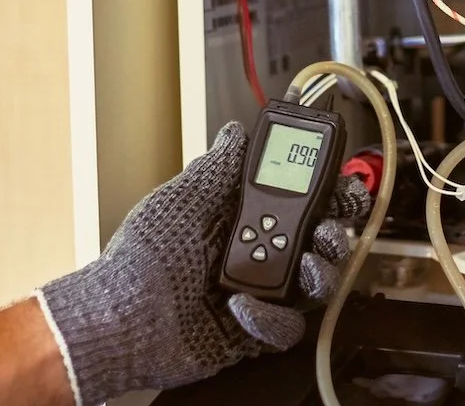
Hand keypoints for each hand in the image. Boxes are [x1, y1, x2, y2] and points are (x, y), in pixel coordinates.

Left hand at [37, 122, 370, 405]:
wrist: (121, 320)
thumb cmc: (142, 258)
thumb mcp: (183, 198)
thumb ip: (218, 165)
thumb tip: (236, 131)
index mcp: (243, 217)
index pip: (301, 200)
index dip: (329, 192)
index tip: (342, 185)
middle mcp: (257, 254)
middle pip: (320, 242)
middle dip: (336, 232)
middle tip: (329, 230)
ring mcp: (259, 294)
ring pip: (315, 285)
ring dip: (319, 273)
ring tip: (303, 267)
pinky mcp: (255, 332)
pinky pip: (286, 328)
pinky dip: (270, 318)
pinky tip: (243, 307)